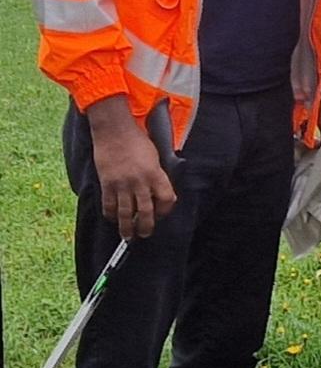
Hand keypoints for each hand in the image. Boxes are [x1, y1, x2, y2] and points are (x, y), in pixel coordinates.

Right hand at [86, 95, 174, 238]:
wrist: (114, 131)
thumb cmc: (137, 141)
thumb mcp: (155, 157)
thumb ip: (157, 175)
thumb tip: (158, 193)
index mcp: (156, 173)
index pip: (166, 199)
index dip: (165, 210)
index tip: (161, 214)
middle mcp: (140, 181)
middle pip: (145, 211)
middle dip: (146, 226)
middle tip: (144, 234)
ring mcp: (122, 184)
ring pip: (125, 212)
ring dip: (126, 227)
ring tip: (128, 236)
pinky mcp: (107, 183)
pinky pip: (108, 204)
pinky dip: (110, 214)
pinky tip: (112, 218)